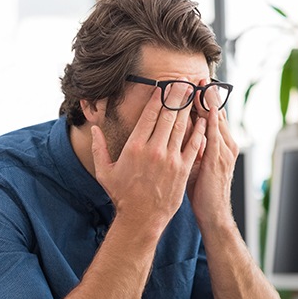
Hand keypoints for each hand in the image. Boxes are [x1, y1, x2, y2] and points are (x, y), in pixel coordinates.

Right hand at [91, 82, 205, 234]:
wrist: (141, 218)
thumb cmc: (122, 195)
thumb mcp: (104, 171)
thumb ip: (98, 148)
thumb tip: (94, 128)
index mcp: (134, 147)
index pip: (150, 114)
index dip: (159, 97)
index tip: (164, 85)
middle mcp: (154, 149)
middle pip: (168, 115)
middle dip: (177, 95)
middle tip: (183, 80)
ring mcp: (170, 159)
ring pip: (182, 126)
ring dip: (189, 107)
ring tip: (194, 92)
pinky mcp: (183, 169)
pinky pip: (194, 144)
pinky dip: (199, 130)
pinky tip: (203, 119)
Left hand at [186, 86, 238, 229]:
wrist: (213, 214)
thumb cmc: (203, 192)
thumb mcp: (198, 165)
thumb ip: (192, 147)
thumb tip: (179, 133)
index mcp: (220, 145)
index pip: (211, 116)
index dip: (203, 100)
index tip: (194, 84)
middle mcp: (225, 144)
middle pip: (215, 113)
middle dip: (207, 94)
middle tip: (197, 76)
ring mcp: (223, 150)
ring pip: (215, 119)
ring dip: (208, 101)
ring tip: (201, 83)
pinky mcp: (218, 159)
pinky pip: (213, 134)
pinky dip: (209, 118)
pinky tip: (205, 106)